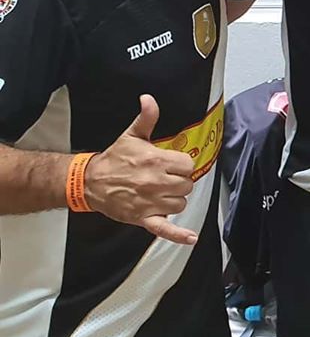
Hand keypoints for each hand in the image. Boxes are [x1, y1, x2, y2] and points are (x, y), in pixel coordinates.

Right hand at [83, 95, 197, 244]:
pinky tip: (192, 238)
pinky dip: (179, 235)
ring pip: (180, 204)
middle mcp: (156, 183)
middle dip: (180, 181)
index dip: (183, 165)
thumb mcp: (132, 135)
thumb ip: (147, 117)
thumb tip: (149, 98)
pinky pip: (165, 230)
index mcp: (157, 161)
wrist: (91, 182)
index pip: (188, 165)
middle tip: (167, 178)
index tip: (174, 165)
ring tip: (162, 193)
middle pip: (187, 185)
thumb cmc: (115, 158)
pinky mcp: (143, 219)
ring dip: (175, 200)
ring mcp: (151, 203)